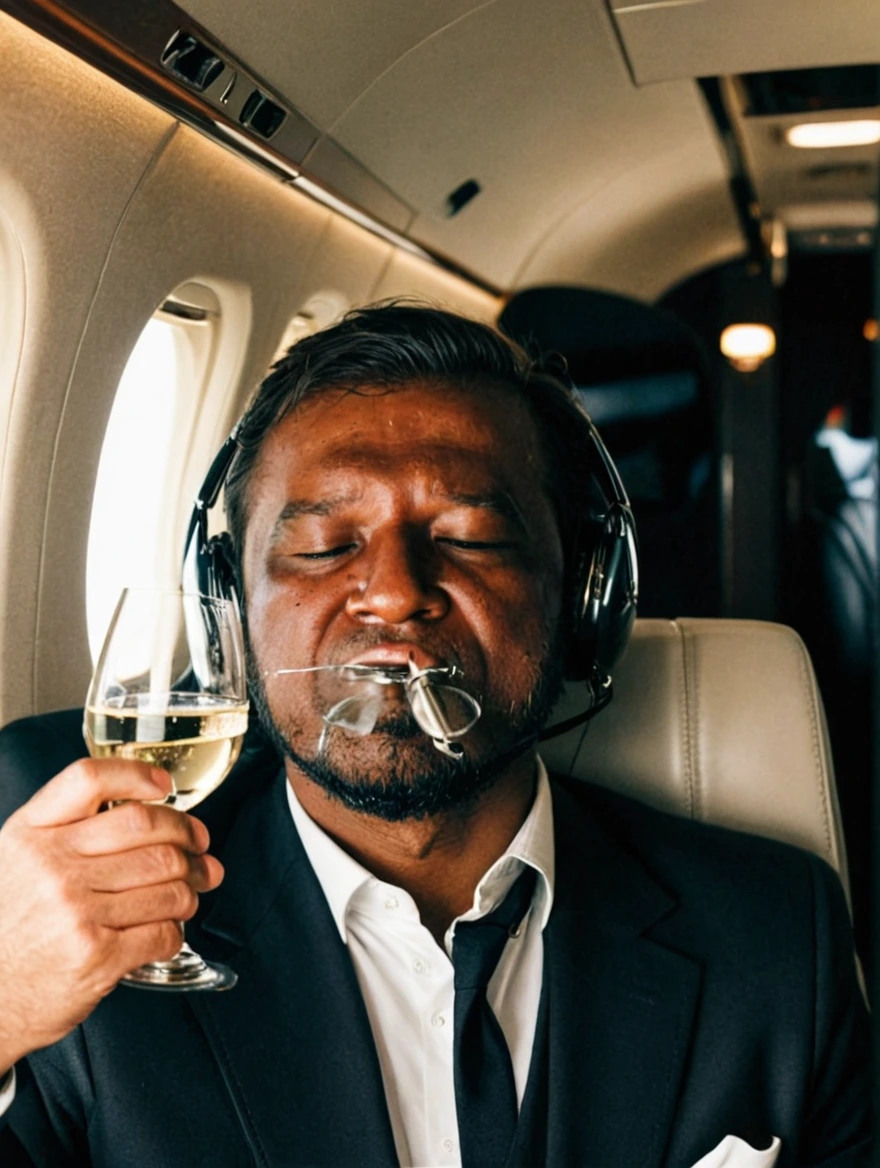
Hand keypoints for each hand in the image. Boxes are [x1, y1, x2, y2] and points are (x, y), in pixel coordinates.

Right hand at [0, 759, 223, 1070]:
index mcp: (30, 836)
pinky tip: (169, 929)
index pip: (88, 780)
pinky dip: (177, 929)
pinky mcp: (97, 956)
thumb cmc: (7, 930)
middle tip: (200, 846)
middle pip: (146, 827)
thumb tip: (145, 812)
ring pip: (166, 880)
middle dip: (187, 835)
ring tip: (190, 891)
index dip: (136, 775)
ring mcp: (76, 911)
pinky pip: (163, 930)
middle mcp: (52, 867)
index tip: (163, 786)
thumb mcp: (16, 863)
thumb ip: (64, 831)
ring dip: (191, 885)